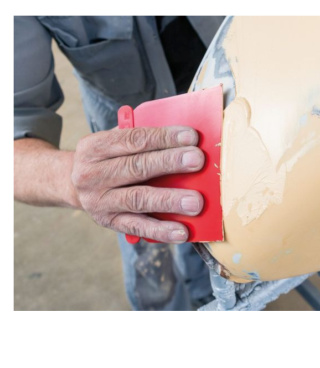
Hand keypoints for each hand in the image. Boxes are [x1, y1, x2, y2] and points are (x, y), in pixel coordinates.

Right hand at [71, 126, 204, 242]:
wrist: (75, 186)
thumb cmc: (109, 159)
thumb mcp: (114, 143)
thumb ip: (142, 139)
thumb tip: (186, 139)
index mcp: (94, 147)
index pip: (133, 139)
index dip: (164, 137)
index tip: (192, 136)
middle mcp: (92, 174)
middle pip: (137, 167)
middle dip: (170, 162)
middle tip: (197, 160)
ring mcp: (99, 201)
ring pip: (138, 199)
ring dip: (169, 200)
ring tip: (196, 202)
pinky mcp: (109, 222)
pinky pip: (137, 227)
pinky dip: (161, 230)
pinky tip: (182, 231)